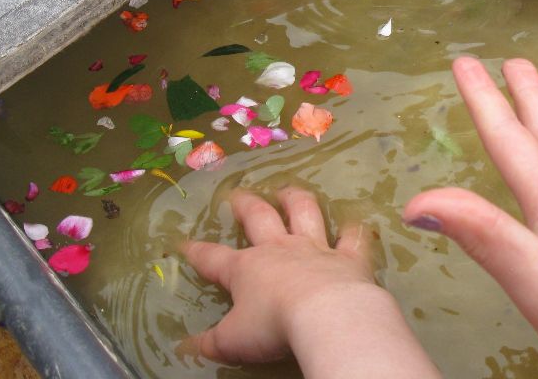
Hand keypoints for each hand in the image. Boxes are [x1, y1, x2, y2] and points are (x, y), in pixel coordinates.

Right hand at [182, 187, 373, 363]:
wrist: (326, 315)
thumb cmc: (273, 325)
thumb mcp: (233, 341)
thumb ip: (210, 343)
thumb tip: (184, 348)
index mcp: (246, 269)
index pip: (213, 258)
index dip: (197, 251)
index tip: (184, 243)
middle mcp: (280, 249)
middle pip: (259, 218)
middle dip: (246, 206)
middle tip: (238, 195)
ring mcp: (316, 249)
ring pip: (304, 213)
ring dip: (295, 199)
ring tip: (288, 191)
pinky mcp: (348, 258)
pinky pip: (351, 237)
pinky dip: (352, 229)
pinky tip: (353, 222)